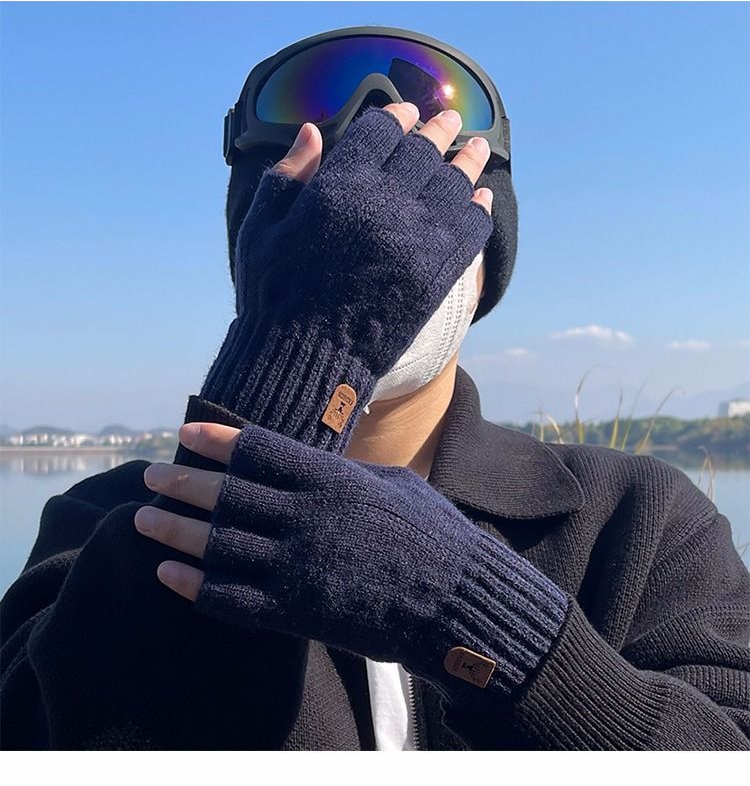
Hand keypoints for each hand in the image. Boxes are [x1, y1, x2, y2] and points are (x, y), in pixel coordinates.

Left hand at [137, 420, 568, 699]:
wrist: (458, 601)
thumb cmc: (434, 536)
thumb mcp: (393, 485)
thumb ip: (344, 474)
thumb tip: (313, 464)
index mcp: (332, 480)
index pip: (258, 451)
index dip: (217, 441)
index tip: (186, 435)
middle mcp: (306, 518)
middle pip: (227, 496)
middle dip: (182, 483)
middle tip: (149, 476)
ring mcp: (299, 567)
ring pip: (219, 545)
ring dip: (174, 532)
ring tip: (141, 521)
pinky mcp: (298, 611)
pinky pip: (233, 598)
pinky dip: (196, 586)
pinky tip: (169, 574)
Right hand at [198, 103, 495, 450]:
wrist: (305, 355)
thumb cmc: (274, 293)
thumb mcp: (262, 226)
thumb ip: (289, 174)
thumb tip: (313, 131)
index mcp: (339, 184)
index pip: (381, 131)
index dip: (397, 115)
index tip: (408, 111)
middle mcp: (383, 203)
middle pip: (424, 151)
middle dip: (439, 130)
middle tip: (451, 119)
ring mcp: (416, 237)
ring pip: (453, 183)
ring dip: (468, 161)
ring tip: (477, 149)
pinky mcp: (437, 272)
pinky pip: (470, 228)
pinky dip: (478, 210)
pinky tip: (481, 200)